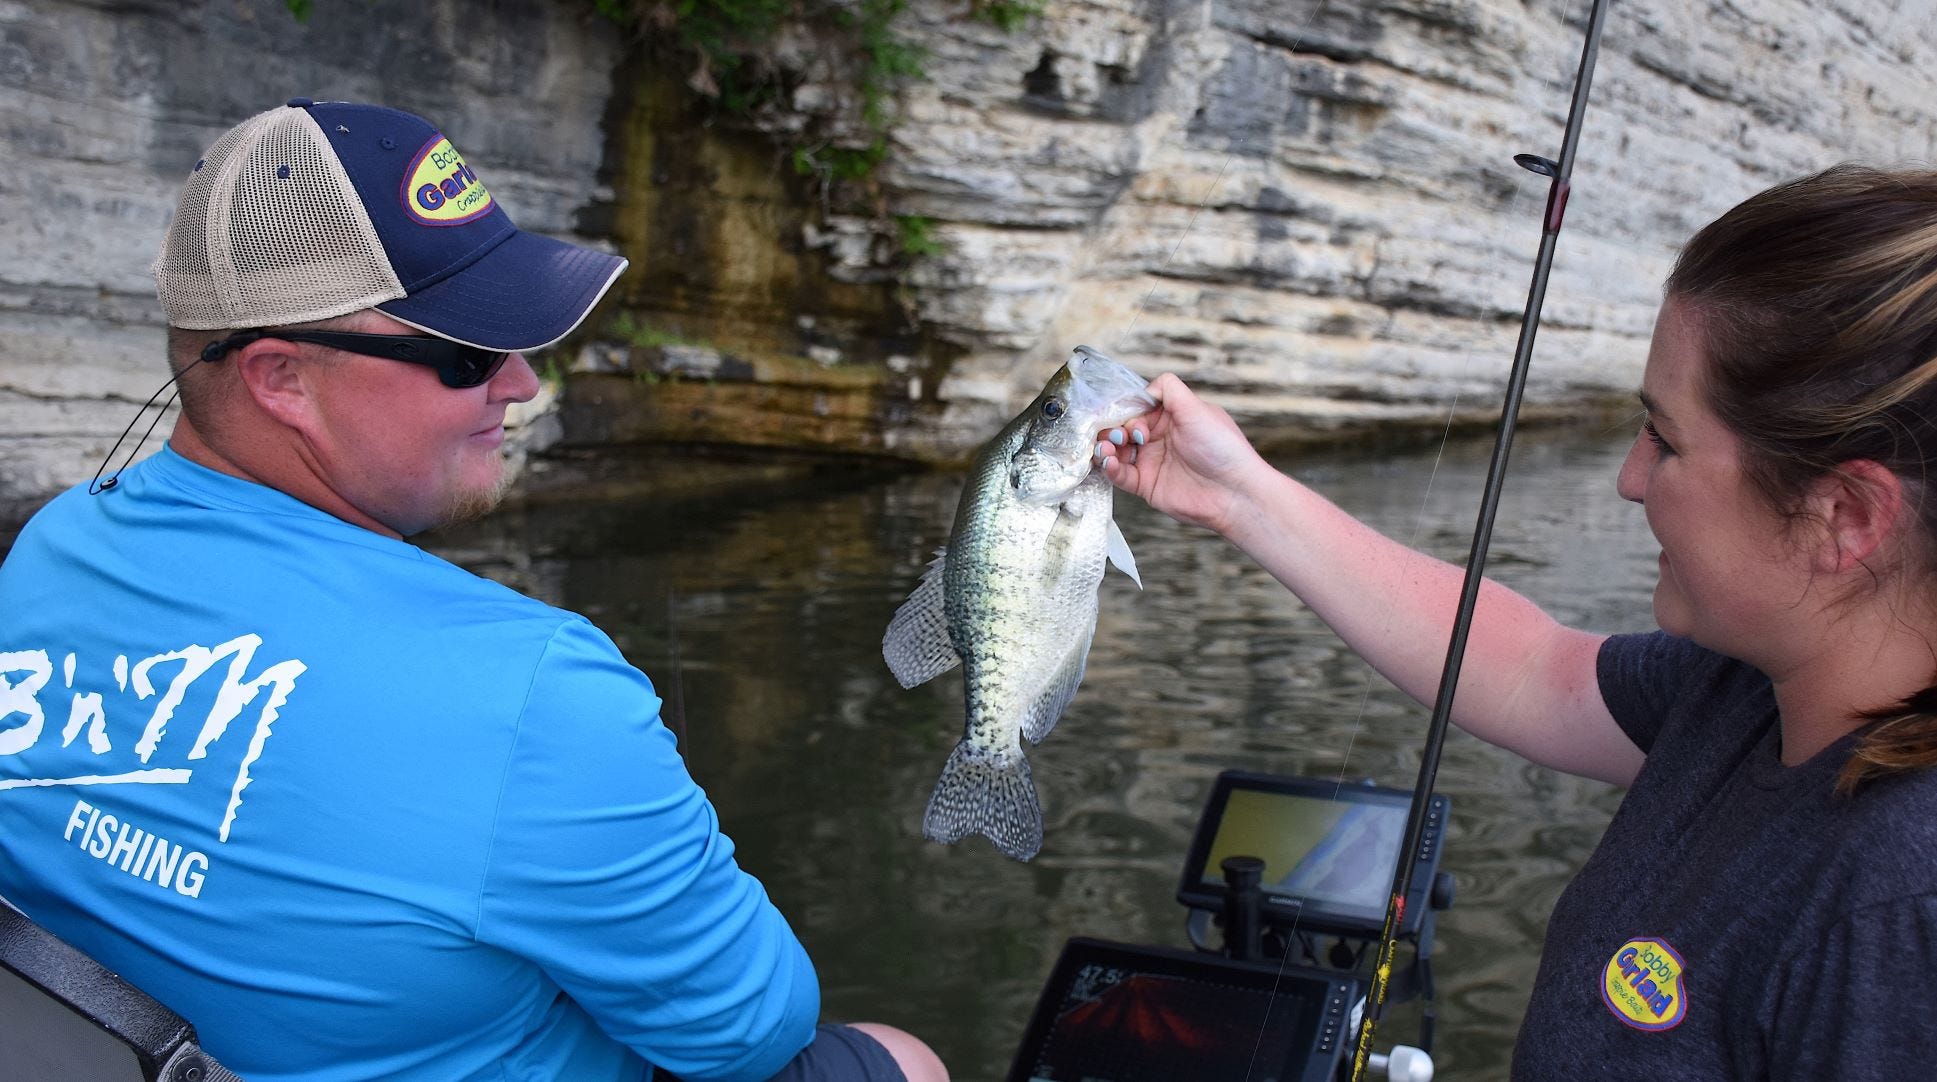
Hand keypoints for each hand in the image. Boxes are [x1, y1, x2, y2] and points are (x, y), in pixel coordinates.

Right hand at [1094, 373, 1267, 535]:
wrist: (1234, 493)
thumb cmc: (1222, 449)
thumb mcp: (1196, 408)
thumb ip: (1169, 389)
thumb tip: (1144, 388)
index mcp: (1171, 418)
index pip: (1137, 407)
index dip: (1126, 408)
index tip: (1119, 412)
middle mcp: (1159, 438)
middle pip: (1122, 428)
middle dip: (1112, 427)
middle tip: (1118, 434)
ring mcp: (1151, 462)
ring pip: (1116, 451)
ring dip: (1105, 446)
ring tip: (1106, 448)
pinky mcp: (1146, 485)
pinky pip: (1120, 475)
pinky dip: (1110, 468)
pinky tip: (1110, 462)